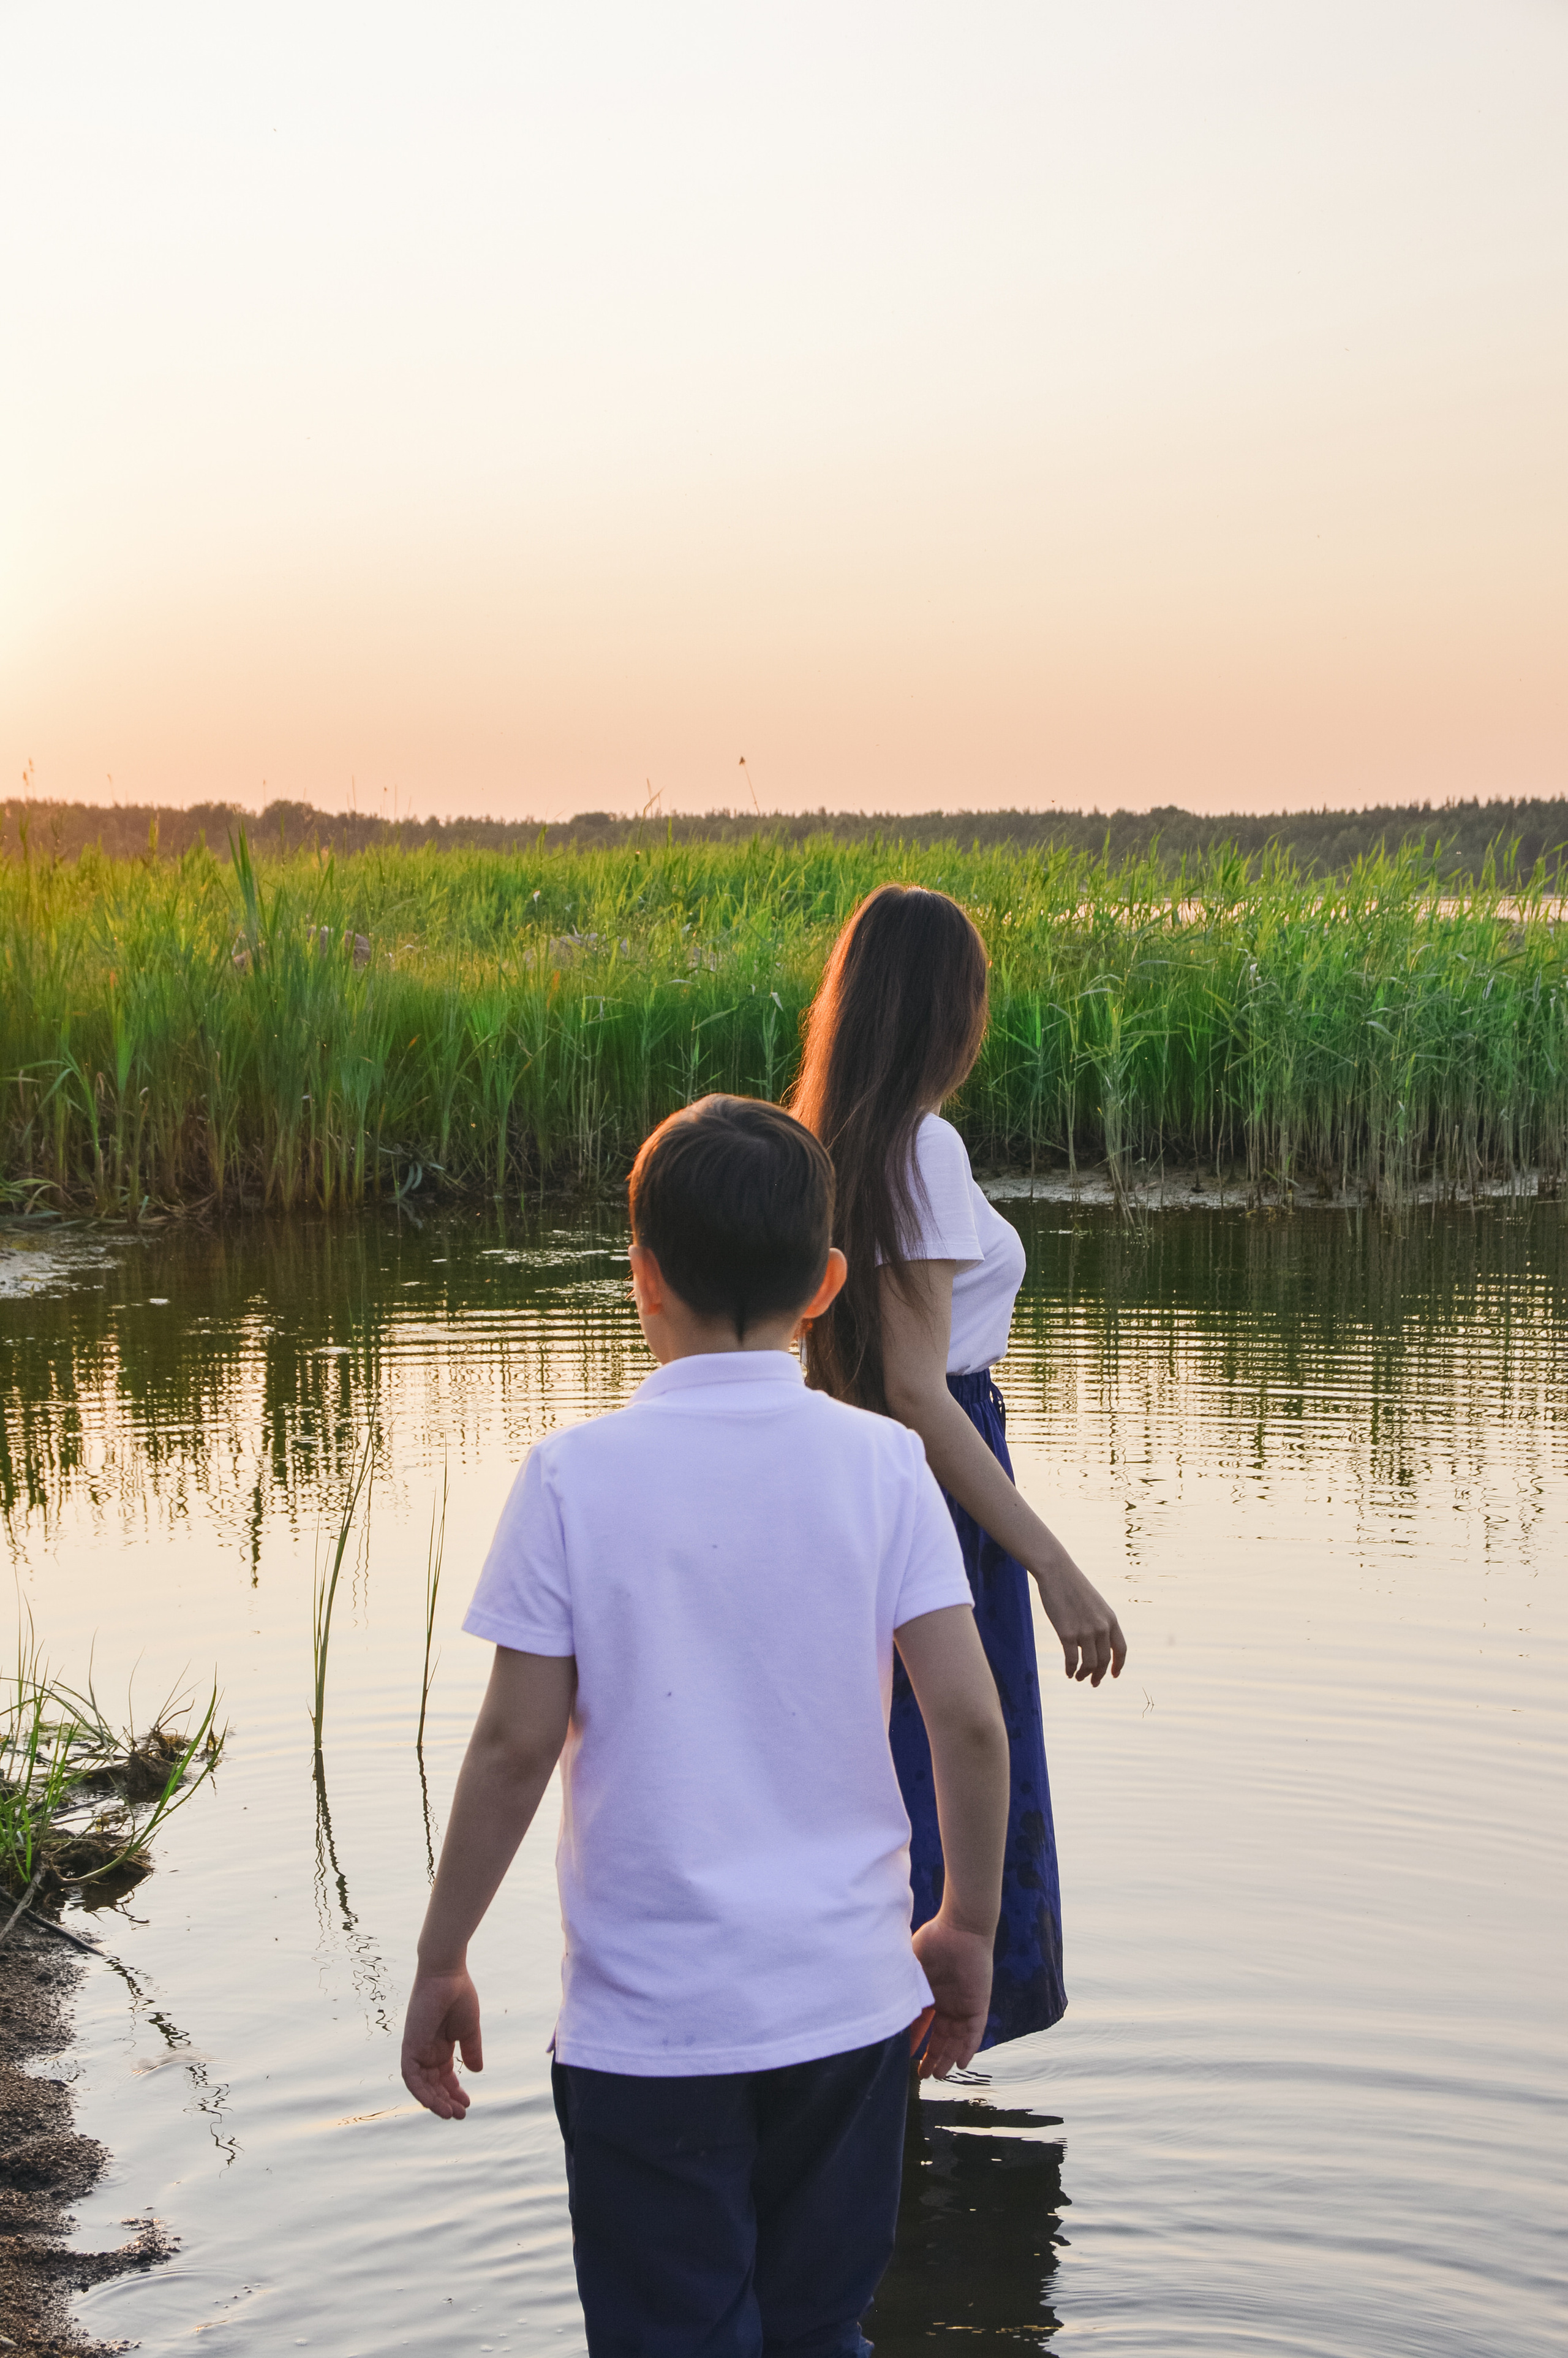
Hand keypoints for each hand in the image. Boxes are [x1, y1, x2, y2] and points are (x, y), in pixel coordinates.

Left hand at [401, 1964, 481, 2118]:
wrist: (446, 1973)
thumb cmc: (458, 1995)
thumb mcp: (469, 2029)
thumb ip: (471, 2050)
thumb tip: (476, 2072)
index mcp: (439, 2045)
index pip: (444, 2076)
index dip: (454, 2091)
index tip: (467, 2104)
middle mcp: (426, 2050)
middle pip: (433, 2084)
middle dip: (446, 2101)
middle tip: (461, 2114)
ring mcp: (416, 2049)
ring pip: (422, 2085)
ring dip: (435, 2102)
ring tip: (452, 2114)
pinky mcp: (409, 2046)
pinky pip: (411, 2077)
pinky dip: (422, 2092)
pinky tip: (437, 2103)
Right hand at [911, 1916, 992, 2078]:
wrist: (960, 1927)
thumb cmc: (933, 1941)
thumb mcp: (910, 1967)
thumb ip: (901, 1985)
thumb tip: (878, 1999)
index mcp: (930, 1994)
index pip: (920, 2024)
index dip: (912, 2040)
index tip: (902, 2057)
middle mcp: (947, 2003)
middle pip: (939, 2037)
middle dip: (930, 2056)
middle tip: (921, 2075)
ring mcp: (963, 2005)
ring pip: (955, 2039)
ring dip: (947, 2057)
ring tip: (937, 2075)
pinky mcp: (978, 2004)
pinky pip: (974, 2032)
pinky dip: (969, 2048)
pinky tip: (961, 2063)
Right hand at [1033, 1551, 1126, 1684]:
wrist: (1057, 1572)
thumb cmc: (1073, 1586)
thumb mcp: (1095, 1604)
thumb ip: (1100, 1623)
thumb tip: (1095, 1645)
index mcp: (1111, 1619)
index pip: (1121, 1650)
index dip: (1118, 1665)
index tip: (1114, 1675)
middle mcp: (1101, 1627)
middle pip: (1105, 1661)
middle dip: (1099, 1675)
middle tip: (1093, 1682)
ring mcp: (1085, 1631)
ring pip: (1090, 1664)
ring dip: (1084, 1674)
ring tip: (1078, 1677)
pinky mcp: (1067, 1633)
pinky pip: (1072, 1660)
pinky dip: (1071, 1669)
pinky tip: (1068, 1672)